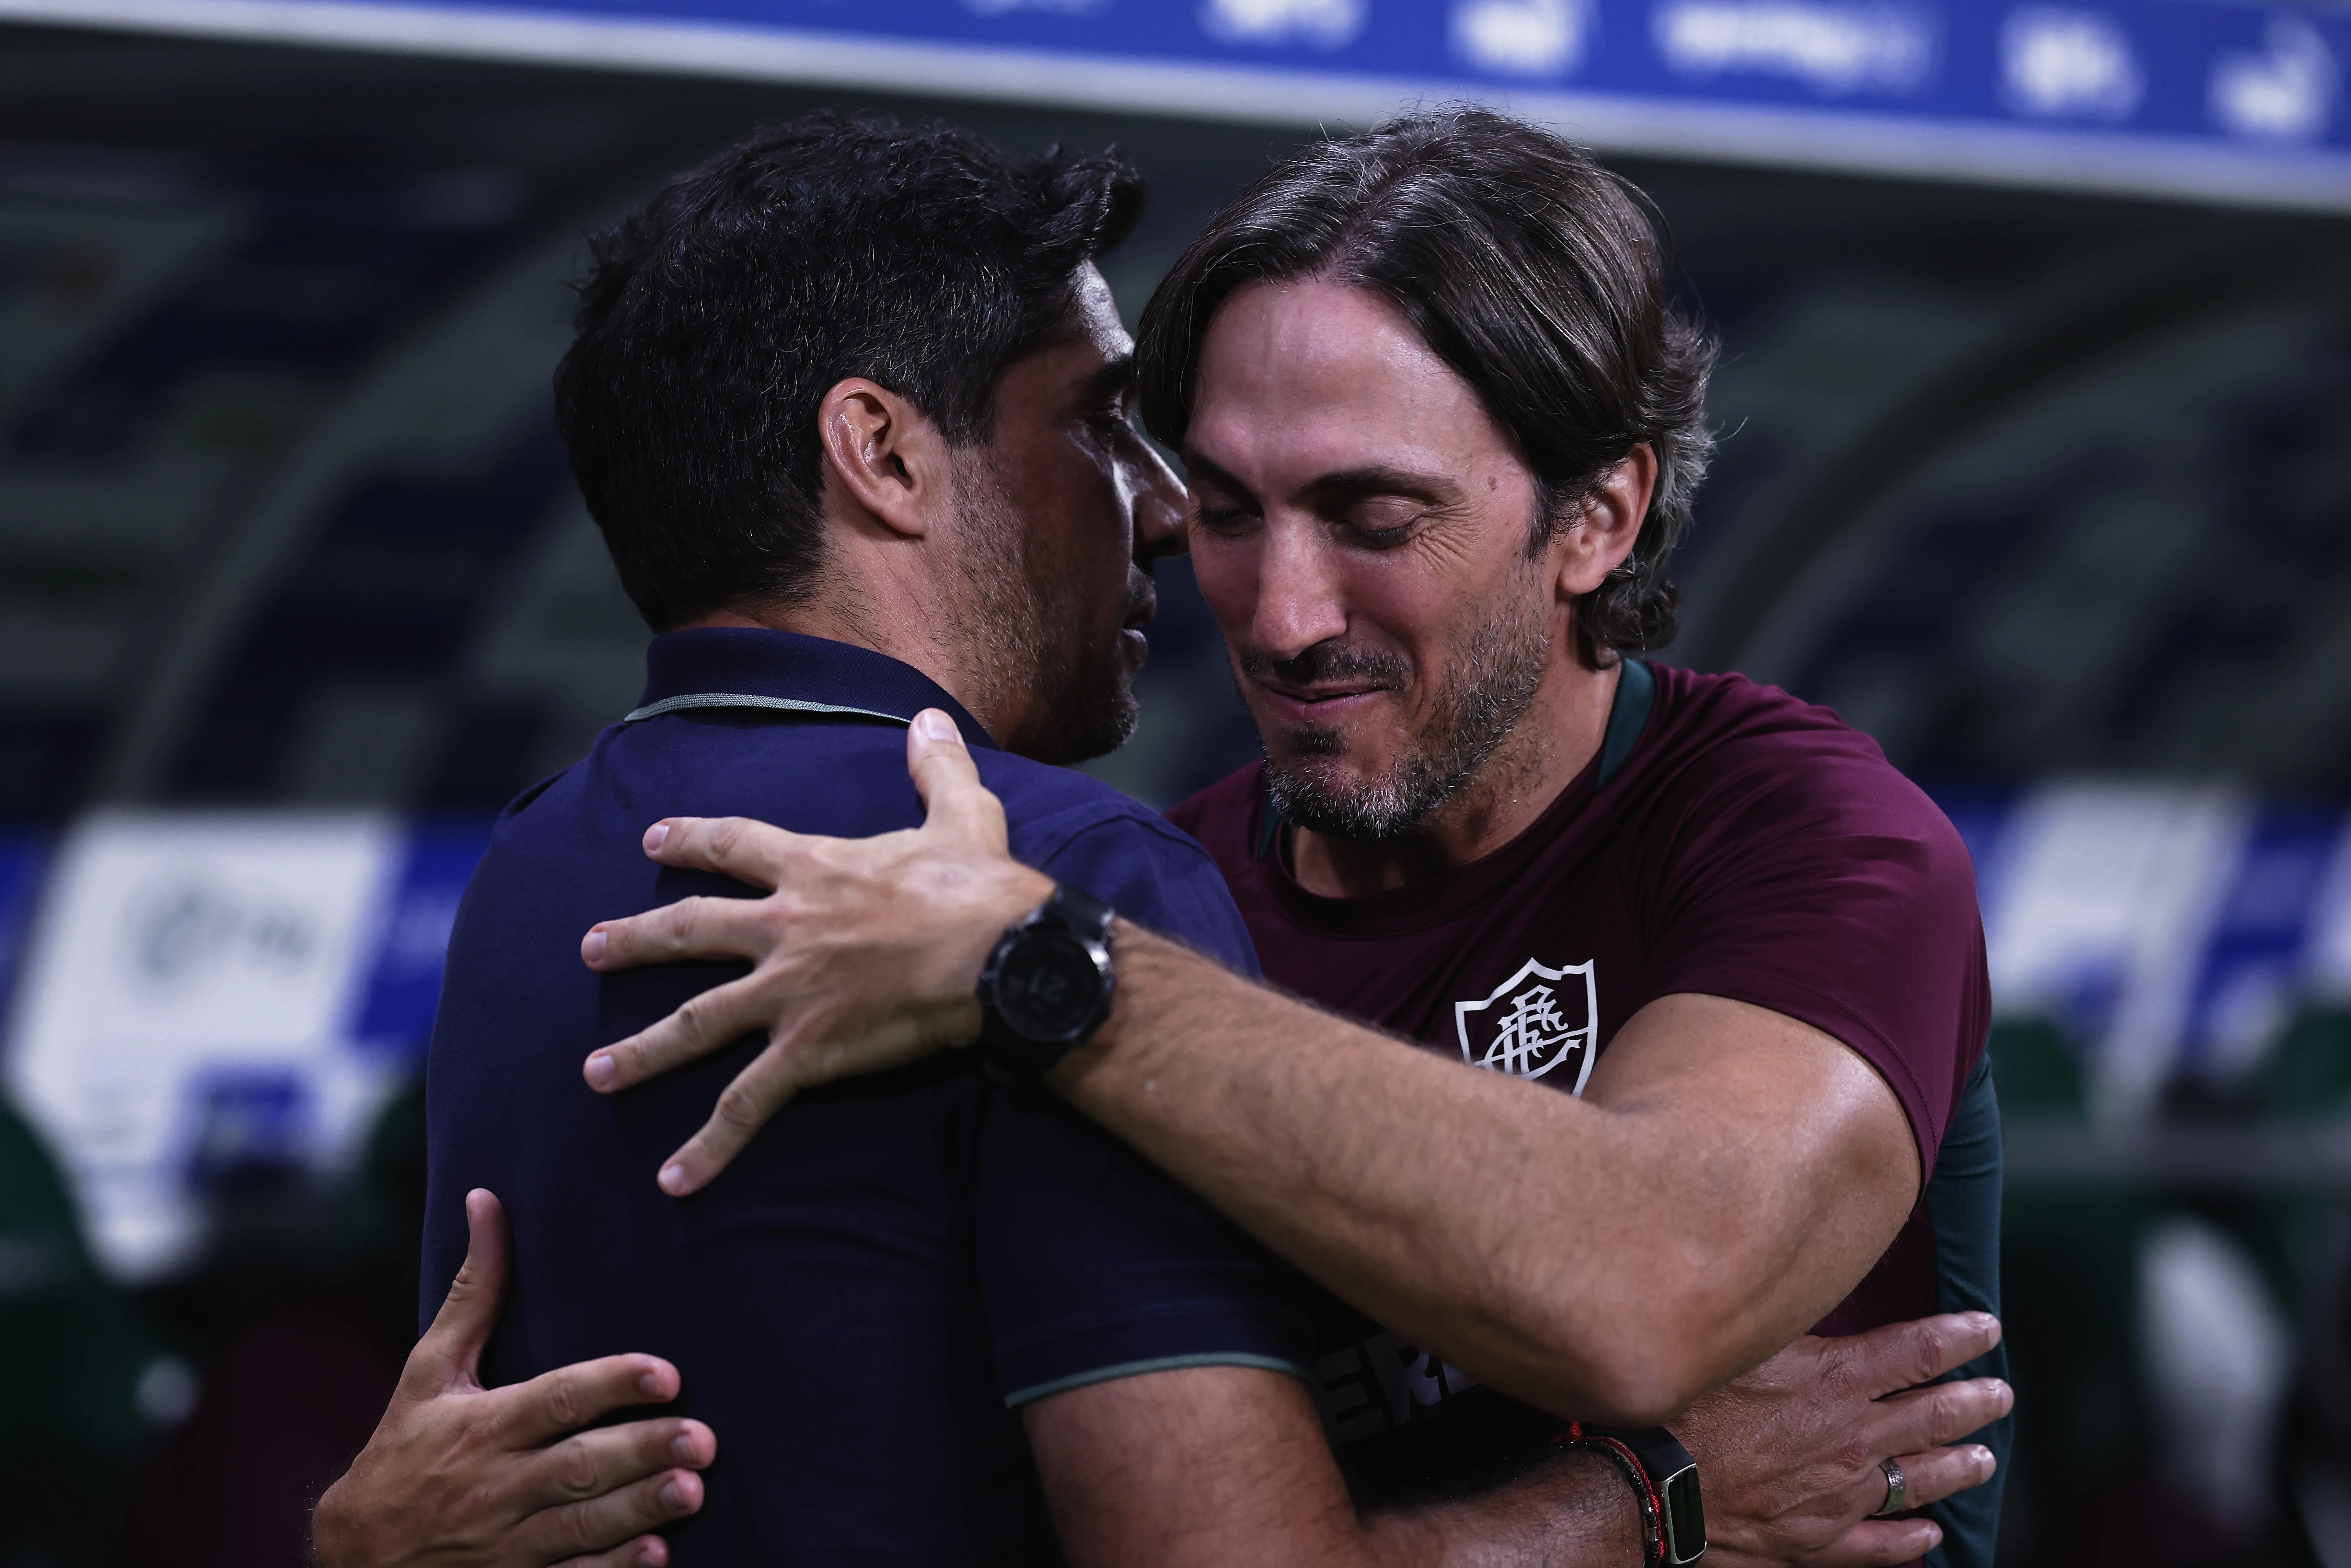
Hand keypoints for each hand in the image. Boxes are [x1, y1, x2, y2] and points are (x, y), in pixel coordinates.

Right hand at [311, 1190, 716, 1567]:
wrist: (355, 1554)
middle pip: (578, 1466)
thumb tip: (487, 1200)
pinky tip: (657, 1554)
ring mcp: (505, 1542)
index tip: (666, 1374)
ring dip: (638, 1510)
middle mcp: (495, 1484)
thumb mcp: (429, 1370)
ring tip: (694, 1491)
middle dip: (641, 1452)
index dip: (611, 1384)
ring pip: (580, 1525)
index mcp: (481, 1426)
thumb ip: (471, 1290)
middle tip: (703, 1439)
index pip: (556, 1400)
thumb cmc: (403, 1446)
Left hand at [579, 709, 1047, 1193]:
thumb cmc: (983, 888)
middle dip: (636, 939)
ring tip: (595, 1073)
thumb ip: (935, 768)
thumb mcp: (963, 814)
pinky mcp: (809, 1052)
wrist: (1001, 955)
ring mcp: (790, 994)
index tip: (653, 838)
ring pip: (695, 1023)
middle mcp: (786, 929)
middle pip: (690, 930)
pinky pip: (746, 1105)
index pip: (736, 845)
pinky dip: (708, 1146)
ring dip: (640, 1050)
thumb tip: (929, 721)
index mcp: (817, 870)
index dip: (692, 839)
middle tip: (591, 948)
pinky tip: (672, 1182)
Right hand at [1674, 1311, 2010, 1567]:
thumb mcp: (1739, 1342)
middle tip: (2001, 1394)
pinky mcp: (1820, 1541)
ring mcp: (1842, 1495)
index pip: (1921, 1350)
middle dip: (1976, 1401)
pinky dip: (1913, 1539)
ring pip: (1922, 1479)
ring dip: (1959, 1465)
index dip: (1961, 1336)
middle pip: (1934, 1415)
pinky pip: (1883, 1544)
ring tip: (1984, 1458)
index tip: (1987, 1327)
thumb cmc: (1687, 1404)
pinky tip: (1931, 1534)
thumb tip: (1805, 1287)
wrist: (1656, 1485)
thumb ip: (1784, 1321)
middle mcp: (1851, 1439)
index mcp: (1836, 1380)